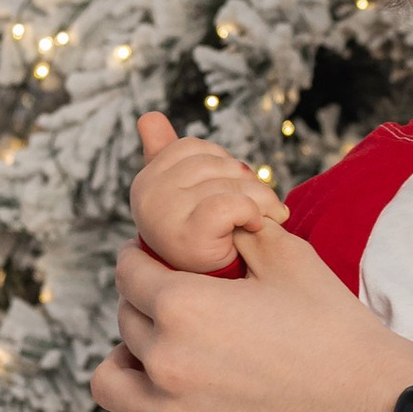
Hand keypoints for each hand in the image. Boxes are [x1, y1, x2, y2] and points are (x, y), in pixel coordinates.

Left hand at [92, 220, 412, 411]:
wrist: (372, 404)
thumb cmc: (335, 329)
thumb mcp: (289, 258)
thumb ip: (237, 234)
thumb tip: (213, 223)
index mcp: (183, 304)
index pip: (128, 271)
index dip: (142, 260)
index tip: (155, 264)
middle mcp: (167, 359)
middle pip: (125, 322)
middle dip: (147, 307)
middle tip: (181, 309)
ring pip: (111, 382)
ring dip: (127, 364)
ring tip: (157, 359)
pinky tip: (173, 406)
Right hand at [132, 108, 281, 271]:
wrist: (219, 294)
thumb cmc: (208, 240)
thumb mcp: (188, 194)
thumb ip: (168, 154)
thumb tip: (149, 117)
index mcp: (145, 180)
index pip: (194, 147)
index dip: (225, 165)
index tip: (236, 190)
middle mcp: (146, 194)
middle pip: (215, 163)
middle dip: (249, 182)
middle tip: (264, 207)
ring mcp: (163, 215)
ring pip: (230, 182)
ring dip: (261, 199)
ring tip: (266, 218)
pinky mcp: (188, 234)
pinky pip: (233, 204)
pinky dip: (254, 213)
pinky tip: (254, 228)